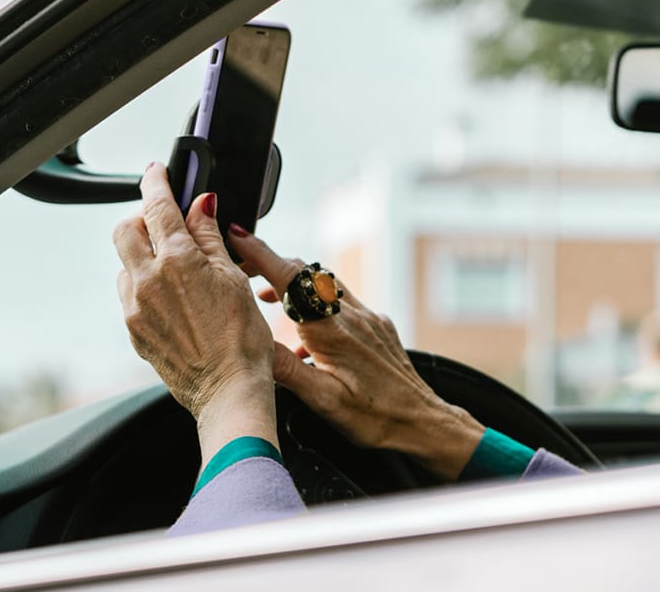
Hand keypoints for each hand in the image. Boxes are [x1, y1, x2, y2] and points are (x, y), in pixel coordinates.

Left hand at [112, 164, 278, 470]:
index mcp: (176, 262)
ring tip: (178, 269)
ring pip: (126, 264)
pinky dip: (145, 285)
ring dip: (143, 255)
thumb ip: (209, 237)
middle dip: (142, 219)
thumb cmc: (241, 338)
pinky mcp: (133, 331)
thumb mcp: (233, 278)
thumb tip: (200, 205)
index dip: (156, 182)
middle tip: (167, 222)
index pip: (157, 206)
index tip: (156, 171)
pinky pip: (130, 294)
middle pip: (125, 230)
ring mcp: (135, 308)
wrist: (227, 390)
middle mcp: (146, 281)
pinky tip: (174, 299)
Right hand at [230, 229, 484, 480]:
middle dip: (272, 265)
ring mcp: (368, 317)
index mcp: (331, 331)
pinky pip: (343, 302)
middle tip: (244, 271)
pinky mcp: (379, 325)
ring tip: (269, 298)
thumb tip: (251, 342)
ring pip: (326, 284)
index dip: (260, 254)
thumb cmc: (373, 417)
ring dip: (295, 284)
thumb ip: (285, 368)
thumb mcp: (322, 400)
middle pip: (306, 273)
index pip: (290, 279)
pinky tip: (310, 335)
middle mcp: (351, 316)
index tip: (238, 237)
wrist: (421, 422)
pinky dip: (319, 304)